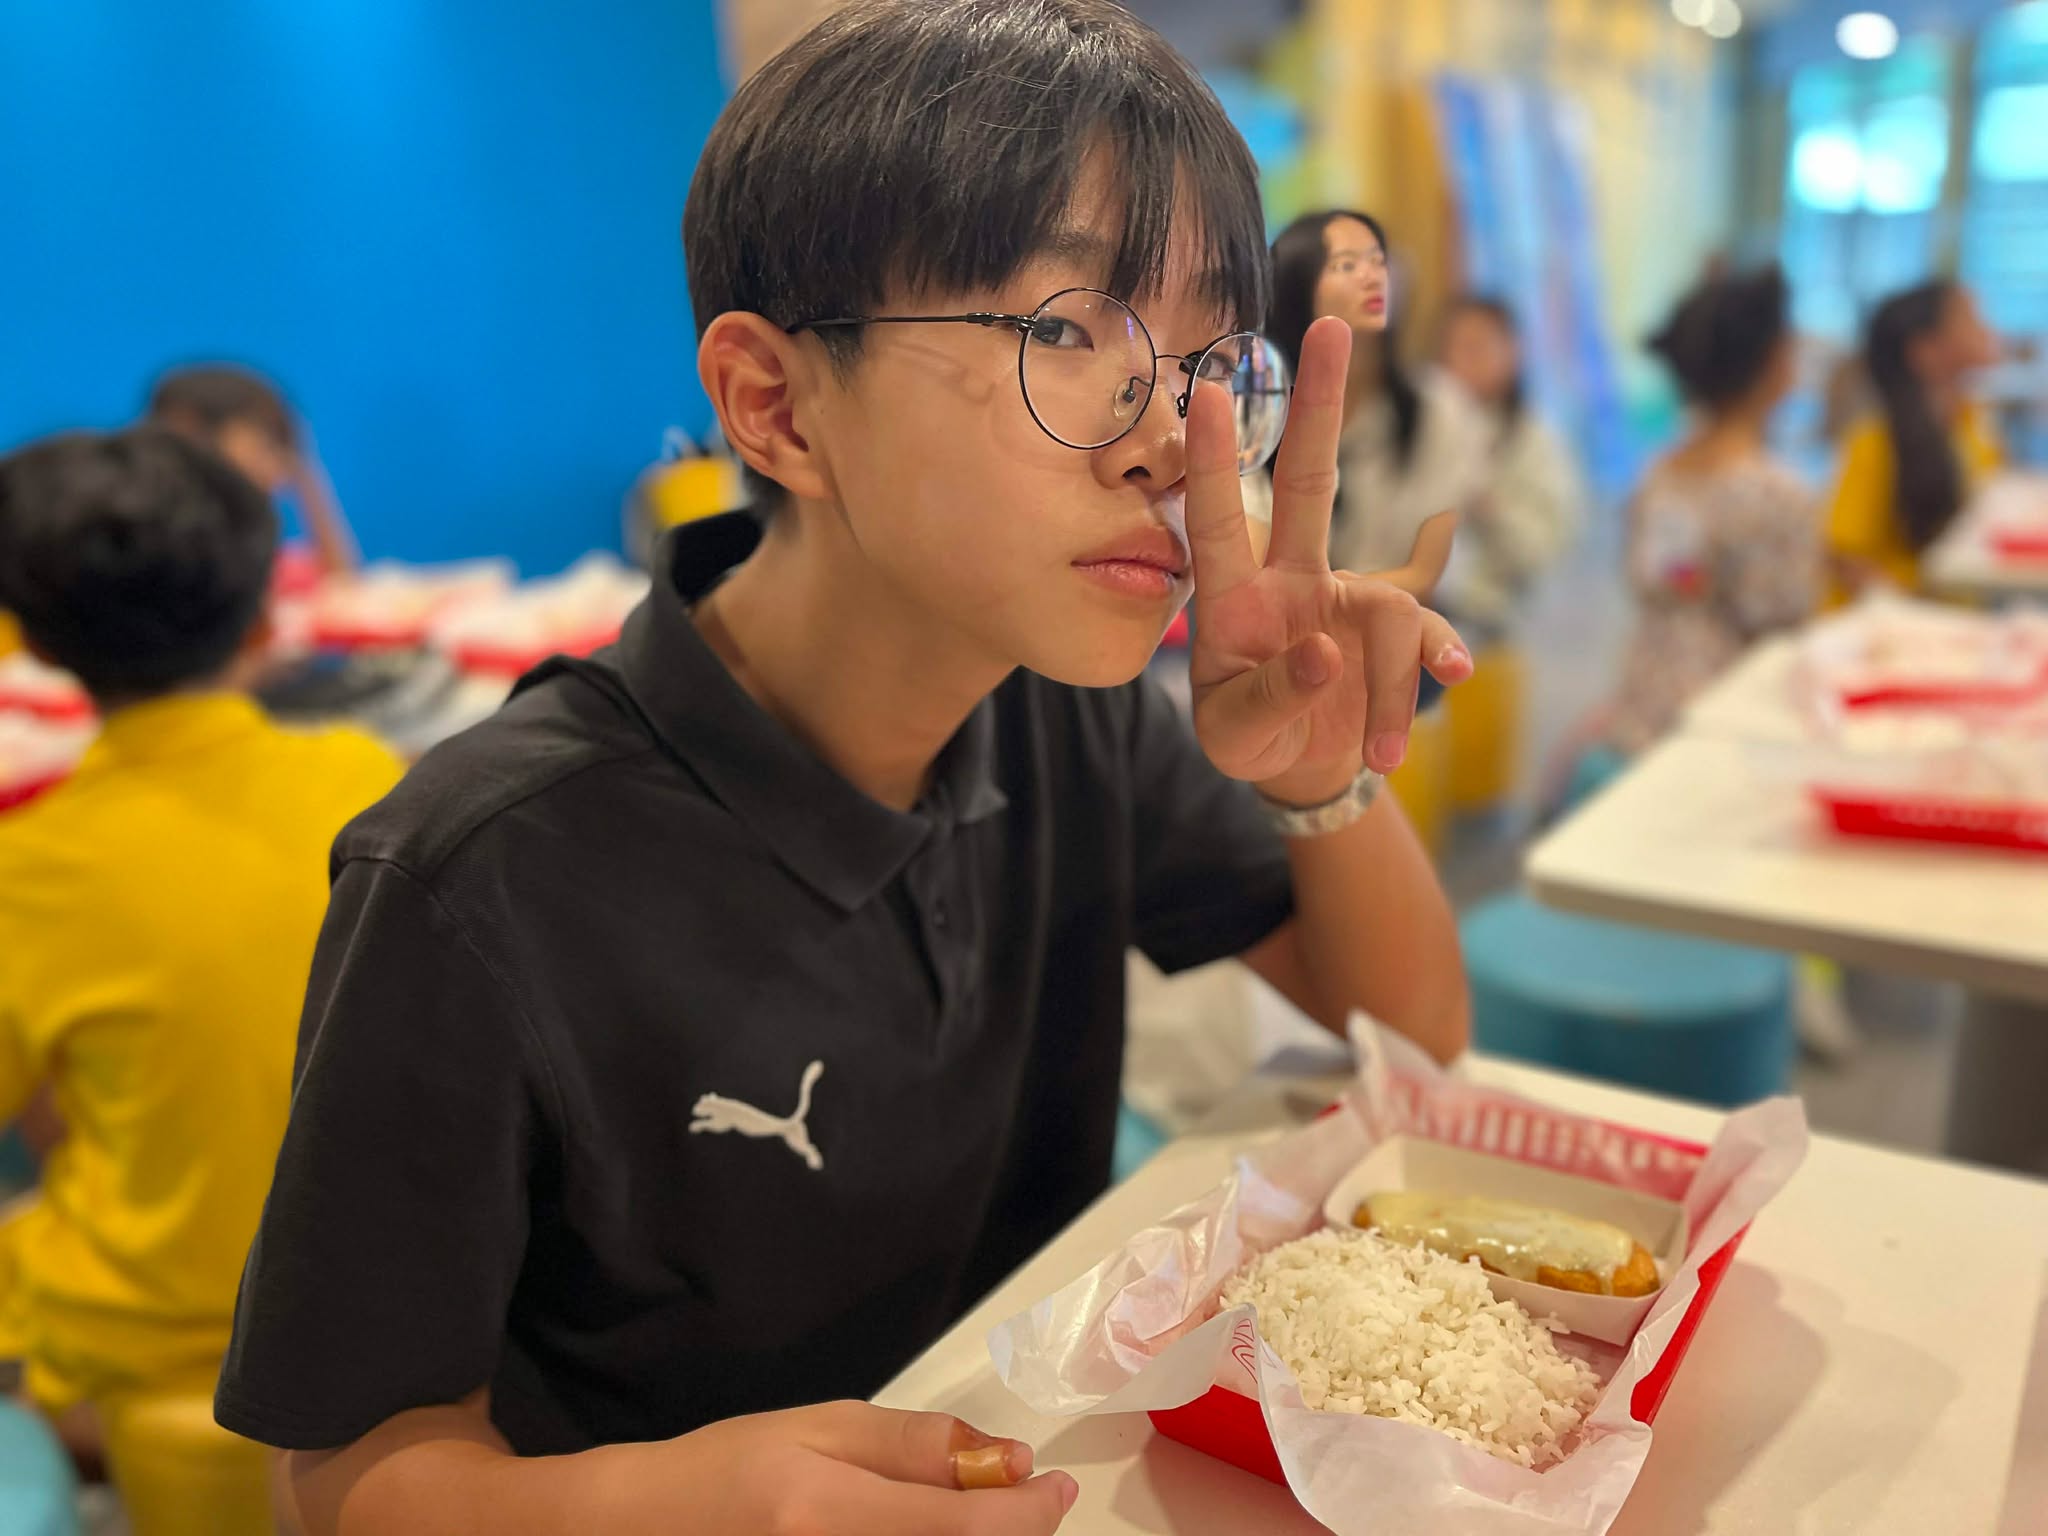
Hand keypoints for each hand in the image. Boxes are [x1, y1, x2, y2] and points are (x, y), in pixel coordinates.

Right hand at [657, 1401, 1077, 1535]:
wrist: (646, 1530)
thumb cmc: (730, 1467)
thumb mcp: (820, 1430)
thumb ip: (913, 1446)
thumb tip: (1005, 1459)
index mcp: (829, 1516)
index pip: (968, 1529)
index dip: (1030, 1512)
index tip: (1056, 1485)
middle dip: (1012, 1532)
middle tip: (1014, 1498)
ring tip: (970, 1512)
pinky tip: (927, 1530)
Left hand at [1184, 315, 1472, 804]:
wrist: (1305, 767)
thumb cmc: (1251, 739)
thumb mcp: (1239, 737)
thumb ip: (1272, 697)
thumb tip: (1324, 650)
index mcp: (1231, 601)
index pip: (1218, 522)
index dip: (1215, 461)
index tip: (1214, 392)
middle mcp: (1289, 579)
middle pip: (1309, 482)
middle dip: (1317, 405)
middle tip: (1330, 322)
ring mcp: (1345, 597)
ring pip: (1388, 613)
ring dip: (1391, 690)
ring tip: (1382, 752)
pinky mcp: (1392, 628)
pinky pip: (1425, 635)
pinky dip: (1435, 663)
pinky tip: (1454, 676)